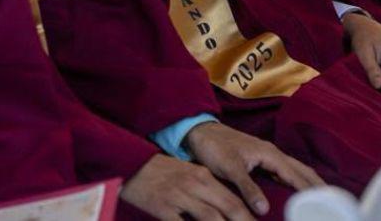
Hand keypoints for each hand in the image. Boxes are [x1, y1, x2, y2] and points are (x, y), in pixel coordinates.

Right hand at [120, 154, 253, 220]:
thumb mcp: (188, 175)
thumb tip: (225, 211)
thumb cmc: (162, 173)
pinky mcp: (163, 208)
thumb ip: (207, 191)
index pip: (233, 199)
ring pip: (210, 218)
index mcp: (204, 176)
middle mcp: (196, 185)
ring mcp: (179, 197)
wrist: (131, 164)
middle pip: (228, 208)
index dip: (248, 217)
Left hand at [185, 122, 323, 214]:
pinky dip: (296, 179)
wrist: (202, 133)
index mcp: (270, 154)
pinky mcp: (261, 158)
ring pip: (295, 168)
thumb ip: (248, 188)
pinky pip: (285, 170)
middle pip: (301, 169)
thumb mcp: (231, 169)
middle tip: (331, 200)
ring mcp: (267, 155)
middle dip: (316, 184)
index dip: (310, 189)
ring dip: (308, 180)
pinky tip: (296, 188)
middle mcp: (273, 153)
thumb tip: (264, 209)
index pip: (295, 175)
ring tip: (320, 195)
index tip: (324, 201)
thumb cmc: (215, 148)